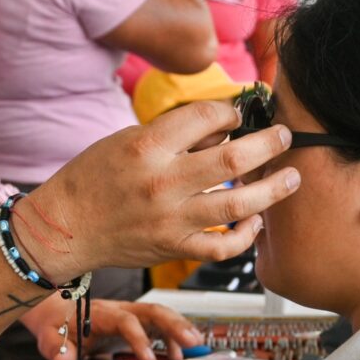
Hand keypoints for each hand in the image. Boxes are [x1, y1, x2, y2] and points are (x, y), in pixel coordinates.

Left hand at [22, 298, 202, 359]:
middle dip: (174, 324)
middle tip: (192, 342)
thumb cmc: (58, 325)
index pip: (125, 321)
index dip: (139, 338)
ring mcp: (130, 314)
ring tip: (196, 345)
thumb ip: (56, 350)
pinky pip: (159, 326)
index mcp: (101, 314)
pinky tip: (179, 354)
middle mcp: (120, 310)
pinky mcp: (136, 322)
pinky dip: (172, 337)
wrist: (58, 313)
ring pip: (160, 315)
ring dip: (179, 328)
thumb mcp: (51, 339)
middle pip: (152, 311)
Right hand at [24, 101, 298, 279]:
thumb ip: (176, 135)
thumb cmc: (94, 177)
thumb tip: (224, 129)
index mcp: (147, 146)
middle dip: (269, 144)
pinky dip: (245, 237)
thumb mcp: (127, 139)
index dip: (231, 111)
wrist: (67, 227)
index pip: (206, 117)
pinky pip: (221, 247)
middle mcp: (162, 182)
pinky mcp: (174, 248)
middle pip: (233, 160)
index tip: (238, 114)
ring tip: (292, 177)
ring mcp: (171, 219)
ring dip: (273, 190)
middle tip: (285, 136)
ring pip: (237, 205)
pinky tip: (256, 221)